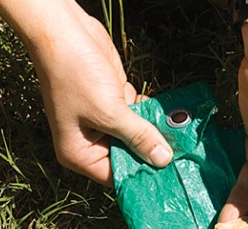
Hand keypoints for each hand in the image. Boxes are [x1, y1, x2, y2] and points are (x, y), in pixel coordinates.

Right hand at [0, 0, 172, 185]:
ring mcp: (103, 121)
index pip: (116, 176)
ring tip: (181, 133)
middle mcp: (91, 142)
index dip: (142, 175)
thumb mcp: (109, 111)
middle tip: (183, 155)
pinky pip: (137, 115)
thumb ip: (138, 136)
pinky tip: (170, 112)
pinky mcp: (114, 102)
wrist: (64, 32)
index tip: (171, 176)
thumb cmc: (75, 75)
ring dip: (155, 130)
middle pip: (129, 156)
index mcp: (79, 154)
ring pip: (136, 134)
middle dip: (152, 151)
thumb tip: (163, 160)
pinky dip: (150, 112)